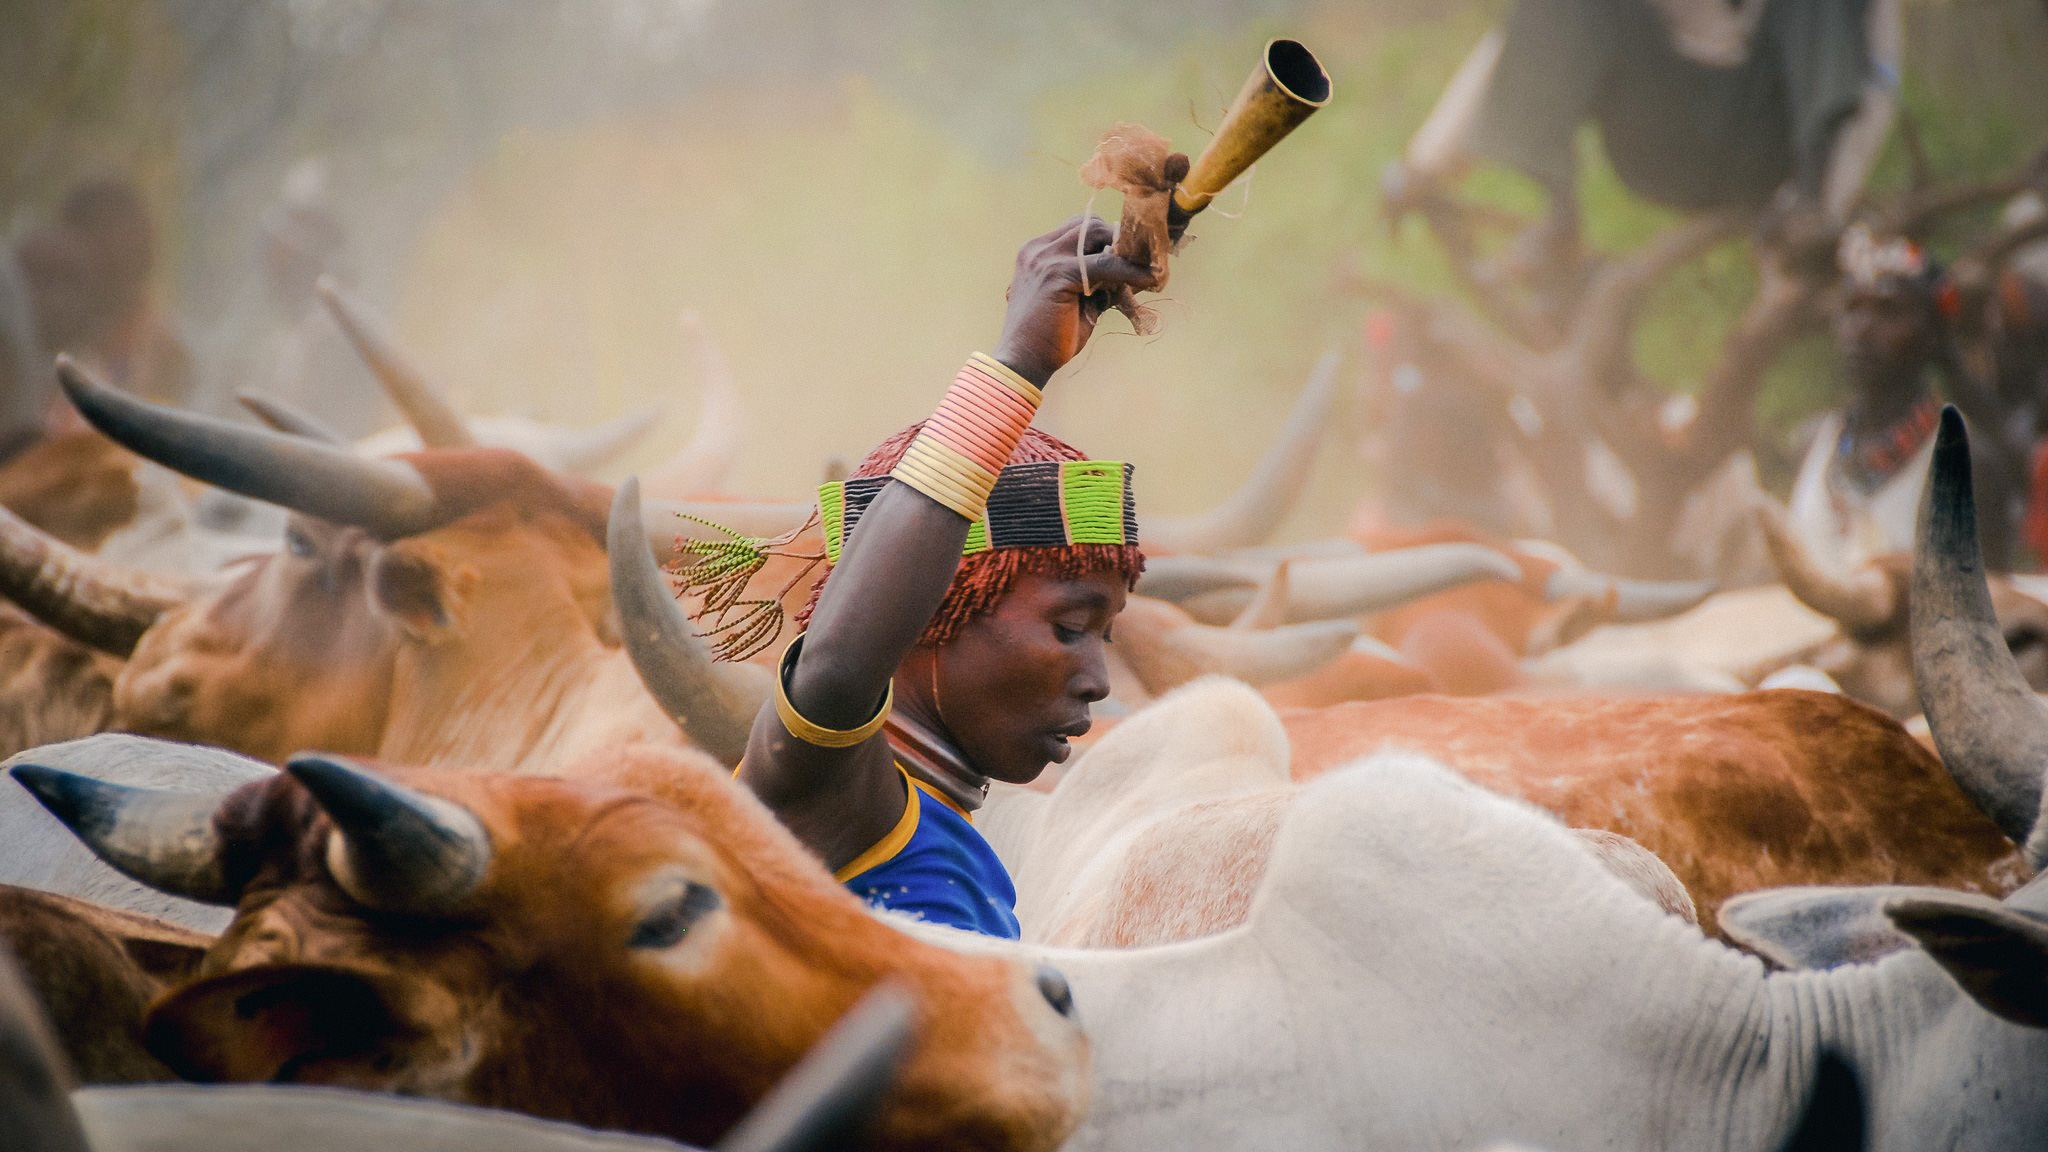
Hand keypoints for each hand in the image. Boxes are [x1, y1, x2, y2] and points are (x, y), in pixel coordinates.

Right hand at [991, 215, 1157, 386]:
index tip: (1129, 256)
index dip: (1106, 239)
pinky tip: (1150, 280)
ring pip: (1096, 234)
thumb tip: (1131, 274)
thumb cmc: (1049, 338)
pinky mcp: (1058, 274)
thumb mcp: (1076, 302)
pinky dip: (1130, 271)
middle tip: (1141, 262)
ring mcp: (1045, 259)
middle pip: (1088, 224)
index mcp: (1036, 252)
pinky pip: (1105, 264)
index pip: (1078, 228)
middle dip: (1116, 240)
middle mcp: (1037, 249)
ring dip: (1121, 251)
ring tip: (1143, 270)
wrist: (1023, 362)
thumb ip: (1097, 283)